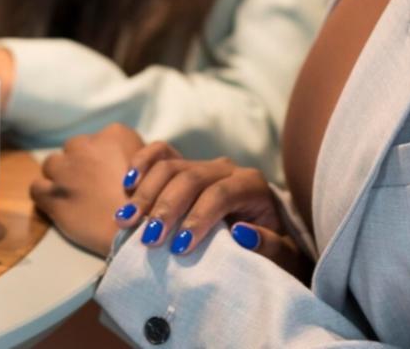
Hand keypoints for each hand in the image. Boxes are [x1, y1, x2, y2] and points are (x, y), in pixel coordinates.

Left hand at [30, 123, 145, 256]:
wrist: (138, 235)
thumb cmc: (150, 204)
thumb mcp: (153, 166)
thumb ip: (131, 155)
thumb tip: (117, 159)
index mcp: (114, 135)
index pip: (96, 140)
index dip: (98, 158)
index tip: (104, 175)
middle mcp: (86, 146)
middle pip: (73, 149)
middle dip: (78, 165)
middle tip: (90, 187)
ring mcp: (66, 169)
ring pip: (52, 164)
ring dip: (60, 178)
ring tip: (73, 196)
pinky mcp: (52, 194)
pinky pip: (37, 188)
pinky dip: (44, 195)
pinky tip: (56, 206)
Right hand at [118, 142, 308, 278]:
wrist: (266, 236)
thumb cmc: (273, 250)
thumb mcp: (282, 256)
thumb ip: (269, 246)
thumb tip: (242, 233)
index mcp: (252, 186)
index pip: (222, 194)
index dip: (199, 218)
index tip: (179, 248)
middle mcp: (226, 169)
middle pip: (191, 178)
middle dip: (166, 207)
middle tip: (148, 238)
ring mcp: (202, 165)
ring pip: (170, 166)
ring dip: (146, 192)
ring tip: (127, 219)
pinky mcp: (184, 167)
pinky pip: (160, 153)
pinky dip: (142, 163)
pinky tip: (127, 184)